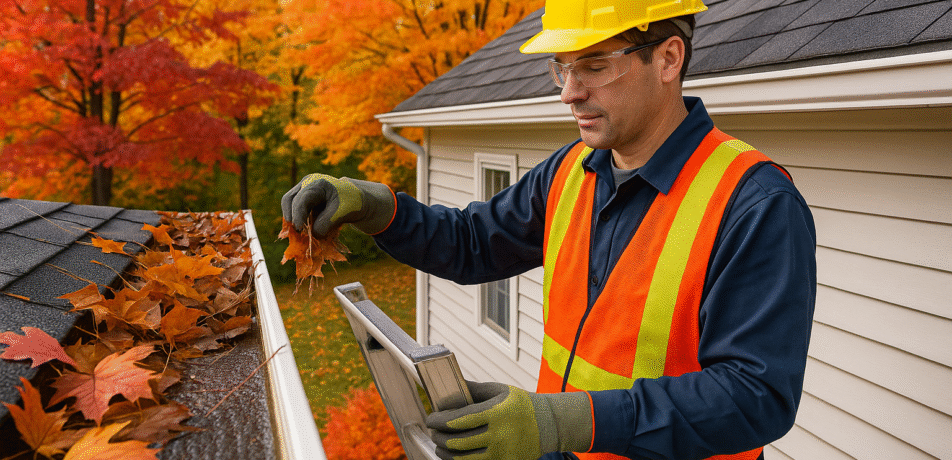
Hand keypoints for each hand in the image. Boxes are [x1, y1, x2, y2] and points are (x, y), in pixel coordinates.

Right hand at [281, 173, 395, 236]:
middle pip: (289, 200)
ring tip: (301, 233)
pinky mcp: (302, 200)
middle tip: (297, 233)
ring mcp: (303, 191)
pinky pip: (293, 210)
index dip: (298, 214)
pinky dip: (297, 221)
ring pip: (289, 205)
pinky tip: (304, 230)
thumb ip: (326, 223)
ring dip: (292, 220)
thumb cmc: (350, 203)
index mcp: (318, 184)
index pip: (302, 199)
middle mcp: (307, 184)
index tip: (299, 229)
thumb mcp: (342, 213)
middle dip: (292, 217)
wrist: (355, 200)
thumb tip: (313, 234)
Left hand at [425, 381, 592, 459]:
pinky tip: (454, 456)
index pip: (458, 419)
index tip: (430, 418)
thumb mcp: (500, 390)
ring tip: (440, 447)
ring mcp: (501, 453)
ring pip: (462, 459)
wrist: (549, 424)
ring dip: (445, 453)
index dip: (439, 420)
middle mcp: (497, 434)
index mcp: (495, 412)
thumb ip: (474, 389)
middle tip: (433, 432)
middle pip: (456, 441)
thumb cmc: (522, 404)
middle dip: (438, 437)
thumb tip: (448, 388)